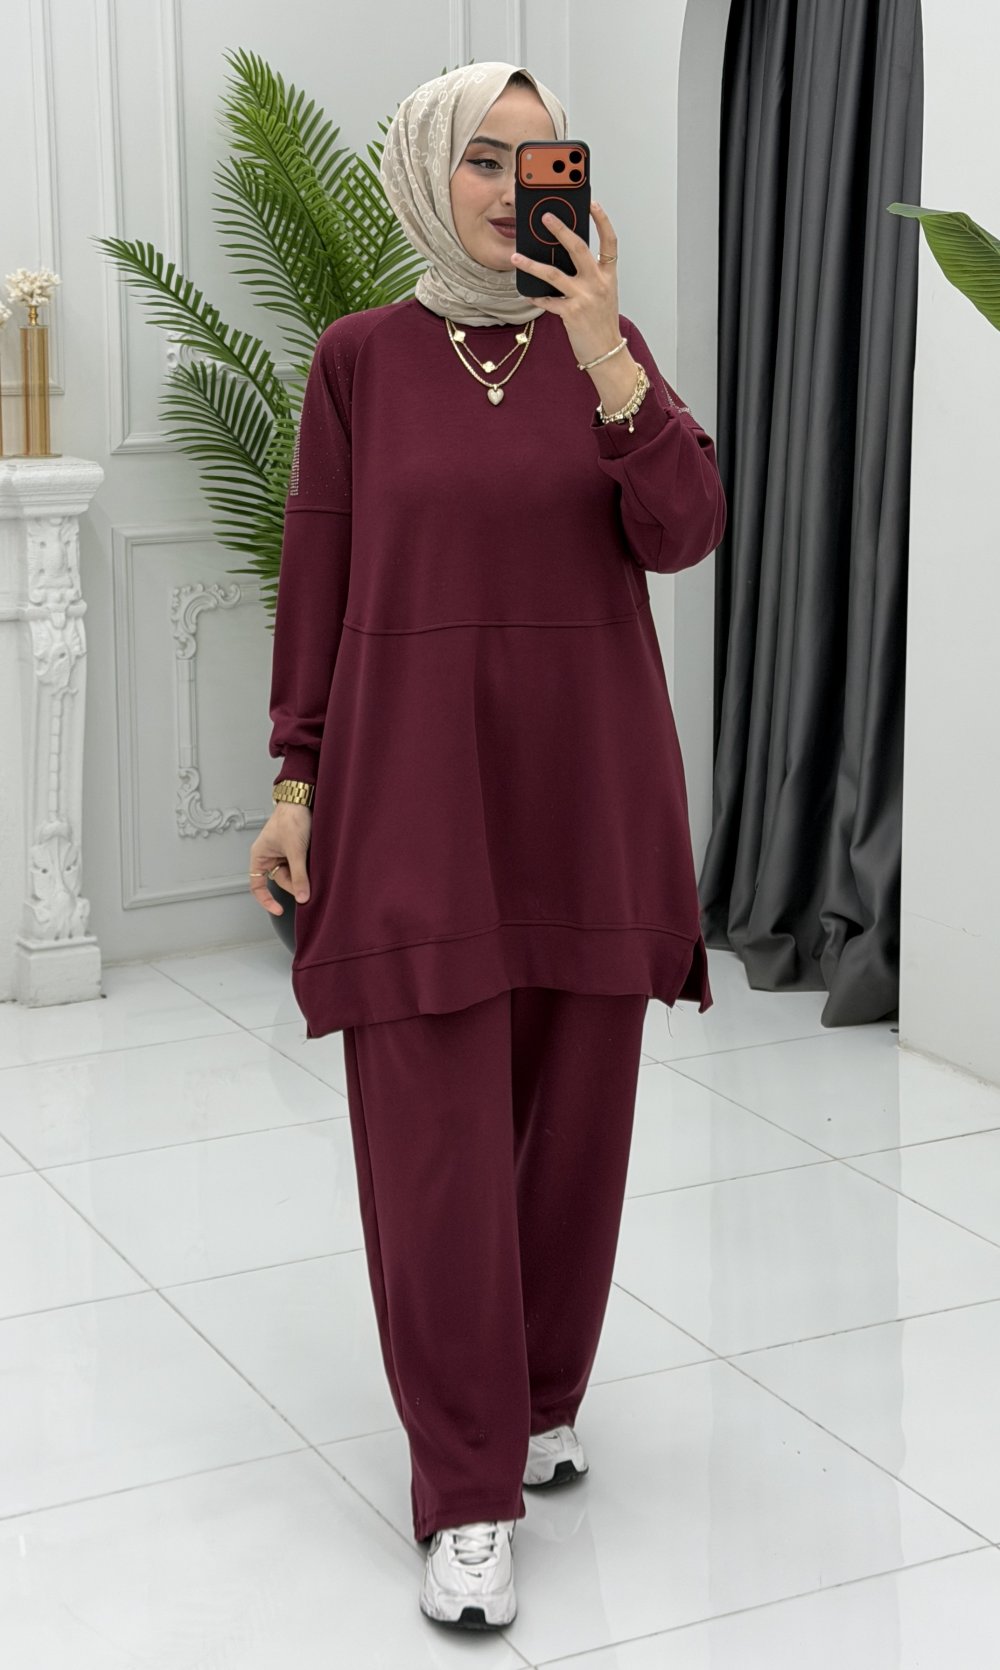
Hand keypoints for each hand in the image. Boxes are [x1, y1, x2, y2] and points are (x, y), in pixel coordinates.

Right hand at [249, 804, 311, 915]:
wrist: (303, 799)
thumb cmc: (292, 818)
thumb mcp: (296, 850)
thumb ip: (299, 875)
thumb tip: (302, 898)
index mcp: (260, 855)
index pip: (257, 886)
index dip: (266, 900)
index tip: (279, 909)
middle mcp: (269, 856)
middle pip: (280, 880)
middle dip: (294, 884)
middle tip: (308, 887)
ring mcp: (282, 853)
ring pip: (292, 874)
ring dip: (302, 876)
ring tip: (313, 871)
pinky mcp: (295, 850)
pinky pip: (299, 866)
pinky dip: (307, 869)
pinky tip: (314, 867)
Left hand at [510, 200, 622, 368]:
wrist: (606, 353)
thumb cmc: (602, 323)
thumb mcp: (603, 294)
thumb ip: (589, 275)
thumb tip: (563, 258)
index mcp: (608, 275)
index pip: (610, 241)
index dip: (602, 220)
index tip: (591, 203)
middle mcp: (598, 283)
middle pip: (578, 248)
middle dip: (561, 229)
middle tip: (545, 216)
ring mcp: (585, 297)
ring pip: (553, 274)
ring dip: (531, 264)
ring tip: (516, 256)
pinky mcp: (571, 313)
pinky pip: (547, 300)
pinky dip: (536, 297)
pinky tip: (528, 293)